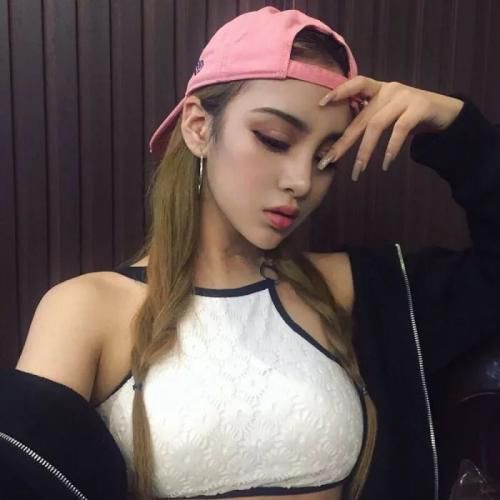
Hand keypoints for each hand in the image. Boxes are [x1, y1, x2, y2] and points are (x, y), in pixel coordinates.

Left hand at [317, 76, 464, 180]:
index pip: (356, 84)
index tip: (321, 104)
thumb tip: (342, 139)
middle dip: (344, 143)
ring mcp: (405, 97)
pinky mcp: (419, 108)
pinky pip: (400, 129)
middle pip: (361, 118)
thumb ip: (368, 118)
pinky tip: (385, 164)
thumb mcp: (387, 113)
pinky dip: (391, 148)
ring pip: (377, 125)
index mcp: (378, 89)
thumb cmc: (409, 115)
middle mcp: (389, 90)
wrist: (445, 112)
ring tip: (358, 171)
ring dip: (365, 151)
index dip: (339, 91)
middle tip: (328, 161)